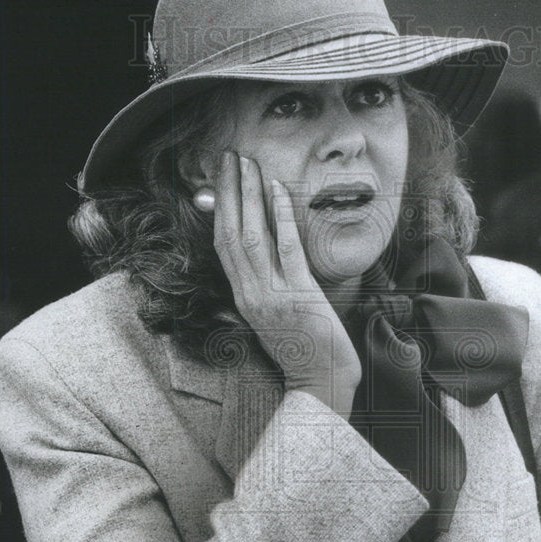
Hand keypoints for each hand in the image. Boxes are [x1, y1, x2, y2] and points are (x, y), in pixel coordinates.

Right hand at [211, 152, 360, 418]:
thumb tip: (254, 260)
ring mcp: (272, 296)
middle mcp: (251, 295)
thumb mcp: (274, 319)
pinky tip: (278, 189)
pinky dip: (279, 216)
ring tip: (248, 164)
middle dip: (229, 192)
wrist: (321, 384)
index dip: (219, 210)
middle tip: (230, 157)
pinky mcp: (299, 296)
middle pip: (231, 234)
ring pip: (251, 236)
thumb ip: (261, 291)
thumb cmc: (303, 351)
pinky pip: (285, 248)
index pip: (222, 246)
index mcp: (243, 299)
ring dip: (249, 196)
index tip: (221, 179)